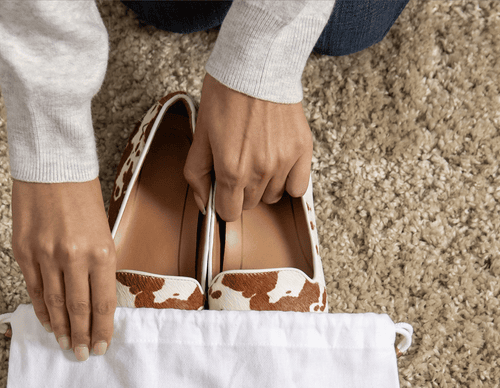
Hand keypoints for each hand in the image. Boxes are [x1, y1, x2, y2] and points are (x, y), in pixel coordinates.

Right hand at [11, 179, 115, 358]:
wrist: (51, 164)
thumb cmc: (82, 197)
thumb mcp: (104, 233)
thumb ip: (99, 268)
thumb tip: (97, 304)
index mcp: (100, 252)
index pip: (102, 304)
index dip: (102, 330)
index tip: (102, 347)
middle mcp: (73, 257)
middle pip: (78, 310)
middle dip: (81, 336)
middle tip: (82, 355)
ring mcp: (45, 255)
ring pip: (54, 304)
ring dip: (60, 328)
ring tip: (65, 344)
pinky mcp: (23, 251)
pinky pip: (34, 288)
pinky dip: (41, 309)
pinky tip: (47, 321)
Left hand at [184, 74, 312, 221]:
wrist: (257, 63)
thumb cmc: (226, 93)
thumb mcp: (201, 133)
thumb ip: (197, 173)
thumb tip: (203, 204)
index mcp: (230, 170)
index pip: (229, 212)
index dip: (224, 202)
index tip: (224, 188)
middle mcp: (258, 171)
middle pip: (250, 204)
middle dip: (242, 191)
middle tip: (240, 163)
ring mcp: (282, 162)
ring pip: (273, 196)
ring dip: (264, 185)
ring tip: (259, 157)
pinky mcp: (301, 151)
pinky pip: (298, 187)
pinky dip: (289, 181)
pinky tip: (279, 165)